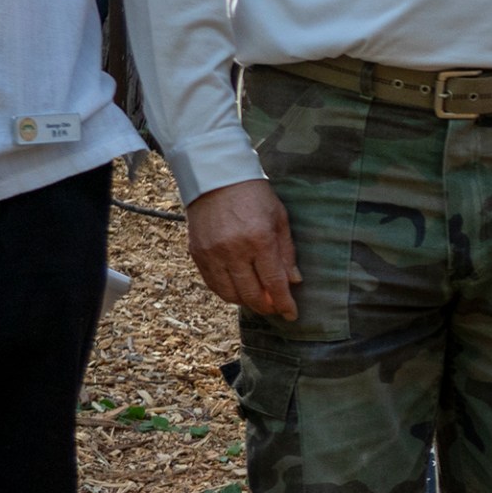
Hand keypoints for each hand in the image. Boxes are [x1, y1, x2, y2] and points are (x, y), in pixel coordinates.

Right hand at [186, 178, 298, 320]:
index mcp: (259, 240)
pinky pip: (213, 284)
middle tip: (275, 307)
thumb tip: (294, 281)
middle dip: (266, 306)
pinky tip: (238, 290)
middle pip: (251, 294)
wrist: (216, 177)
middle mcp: (234, 250)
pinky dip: (227, 293)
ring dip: (246, 302)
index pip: (274, 283)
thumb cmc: (254, 195)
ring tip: (258, 299)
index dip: (284, 303)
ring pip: (230, 294)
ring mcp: (212, 254)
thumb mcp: (279, 218)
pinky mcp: (197, 254)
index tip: (291, 315)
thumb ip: (287, 252)